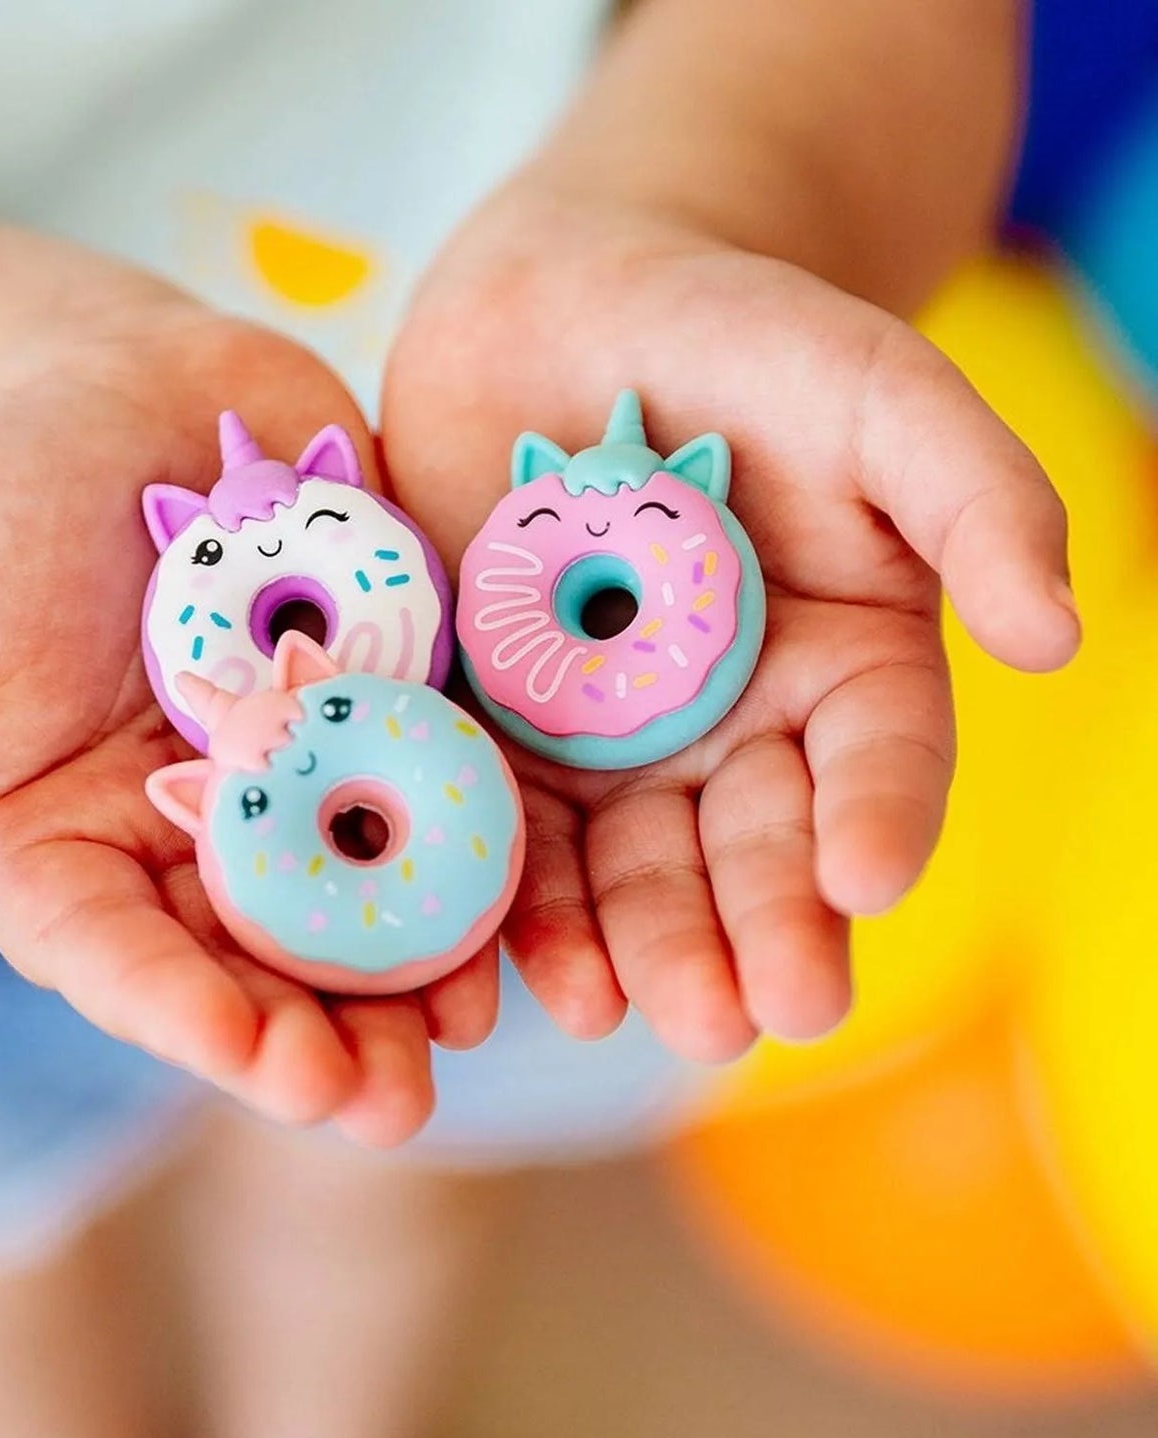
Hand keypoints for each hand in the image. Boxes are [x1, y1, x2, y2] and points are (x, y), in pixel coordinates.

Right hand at [0, 286, 496, 1145]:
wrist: (114, 395)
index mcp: (76, 848)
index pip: (122, 958)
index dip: (184, 1014)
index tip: (254, 1055)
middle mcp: (197, 839)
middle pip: (259, 962)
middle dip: (324, 1036)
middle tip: (387, 1102)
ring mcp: (305, 778)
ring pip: (364, 900)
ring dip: (417, 971)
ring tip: (464, 1028)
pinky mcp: (387, 710)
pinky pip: (439, 788)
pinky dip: (480, 845)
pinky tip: (526, 899)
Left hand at [381, 178, 1078, 1061]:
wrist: (563, 308)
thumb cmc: (738, 337)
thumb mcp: (874, 391)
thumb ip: (974, 495)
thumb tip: (1056, 635)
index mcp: (840, 670)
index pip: (875, 767)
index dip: (876, 824)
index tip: (862, 882)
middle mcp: (728, 730)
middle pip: (744, 848)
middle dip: (743, 932)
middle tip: (739, 1015)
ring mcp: (606, 742)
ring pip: (623, 866)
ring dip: (626, 947)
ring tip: (620, 1012)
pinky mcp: (496, 730)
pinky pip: (505, 828)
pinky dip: (507, 902)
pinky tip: (512, 966)